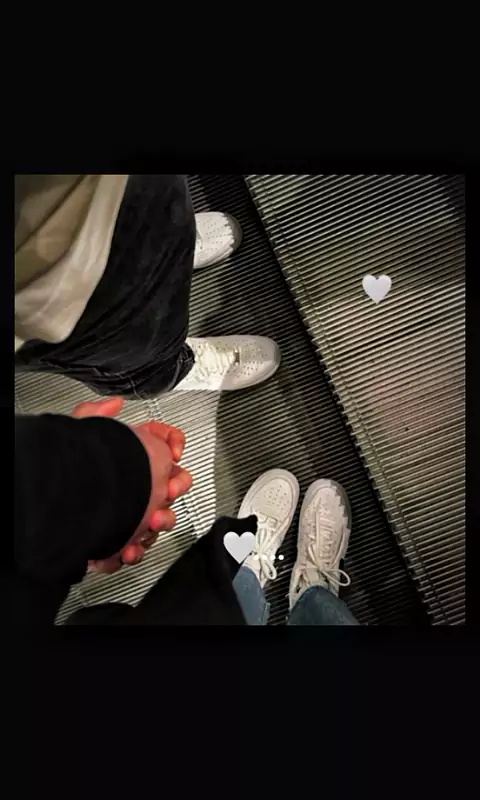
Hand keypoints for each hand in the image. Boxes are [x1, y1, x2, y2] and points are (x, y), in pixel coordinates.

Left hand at [71, 397, 192, 572]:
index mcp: (129, 461)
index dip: (173, 446)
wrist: (69, 511)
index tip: (173, 453)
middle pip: (171, 486)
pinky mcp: (121, 542)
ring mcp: (130, 515)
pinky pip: (138, 547)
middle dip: (175, 488)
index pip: (162, 447)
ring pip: (161, 519)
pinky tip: (129, 546)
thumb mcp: (85, 434)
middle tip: (168, 491)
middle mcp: (133, 488)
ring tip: (151, 521)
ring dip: (162, 520)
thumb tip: (114, 403)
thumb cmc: (80, 471)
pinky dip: (137, 548)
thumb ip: (98, 414)